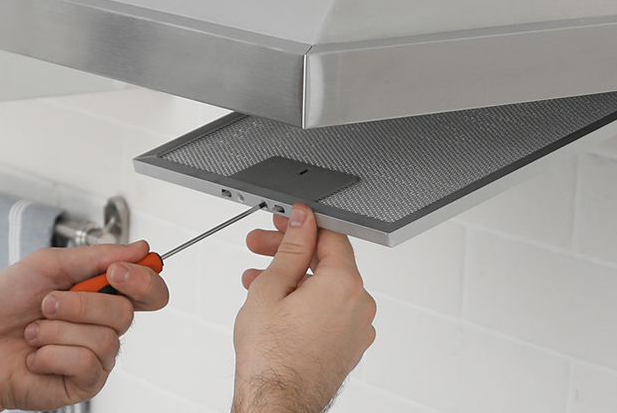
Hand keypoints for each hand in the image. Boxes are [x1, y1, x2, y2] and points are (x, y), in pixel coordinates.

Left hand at [0, 241, 170, 412]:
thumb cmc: (0, 306)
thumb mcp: (47, 265)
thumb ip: (96, 256)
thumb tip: (139, 248)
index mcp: (98, 295)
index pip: (148, 290)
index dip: (144, 279)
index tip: (116, 271)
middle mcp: (101, 327)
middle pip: (125, 312)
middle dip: (79, 303)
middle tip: (47, 303)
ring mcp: (94, 358)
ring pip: (105, 339)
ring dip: (58, 330)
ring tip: (34, 332)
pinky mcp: (82, 384)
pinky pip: (87, 364)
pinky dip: (53, 354)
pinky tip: (36, 356)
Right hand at [231, 204, 375, 412]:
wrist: (276, 402)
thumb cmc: (271, 357)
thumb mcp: (272, 287)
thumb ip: (292, 248)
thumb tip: (302, 221)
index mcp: (345, 285)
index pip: (331, 237)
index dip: (302, 226)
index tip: (283, 224)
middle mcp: (359, 306)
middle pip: (328, 262)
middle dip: (291, 252)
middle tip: (260, 248)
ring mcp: (357, 329)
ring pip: (326, 289)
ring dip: (293, 279)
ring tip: (257, 280)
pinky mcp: (349, 346)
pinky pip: (329, 313)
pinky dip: (306, 303)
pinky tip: (276, 305)